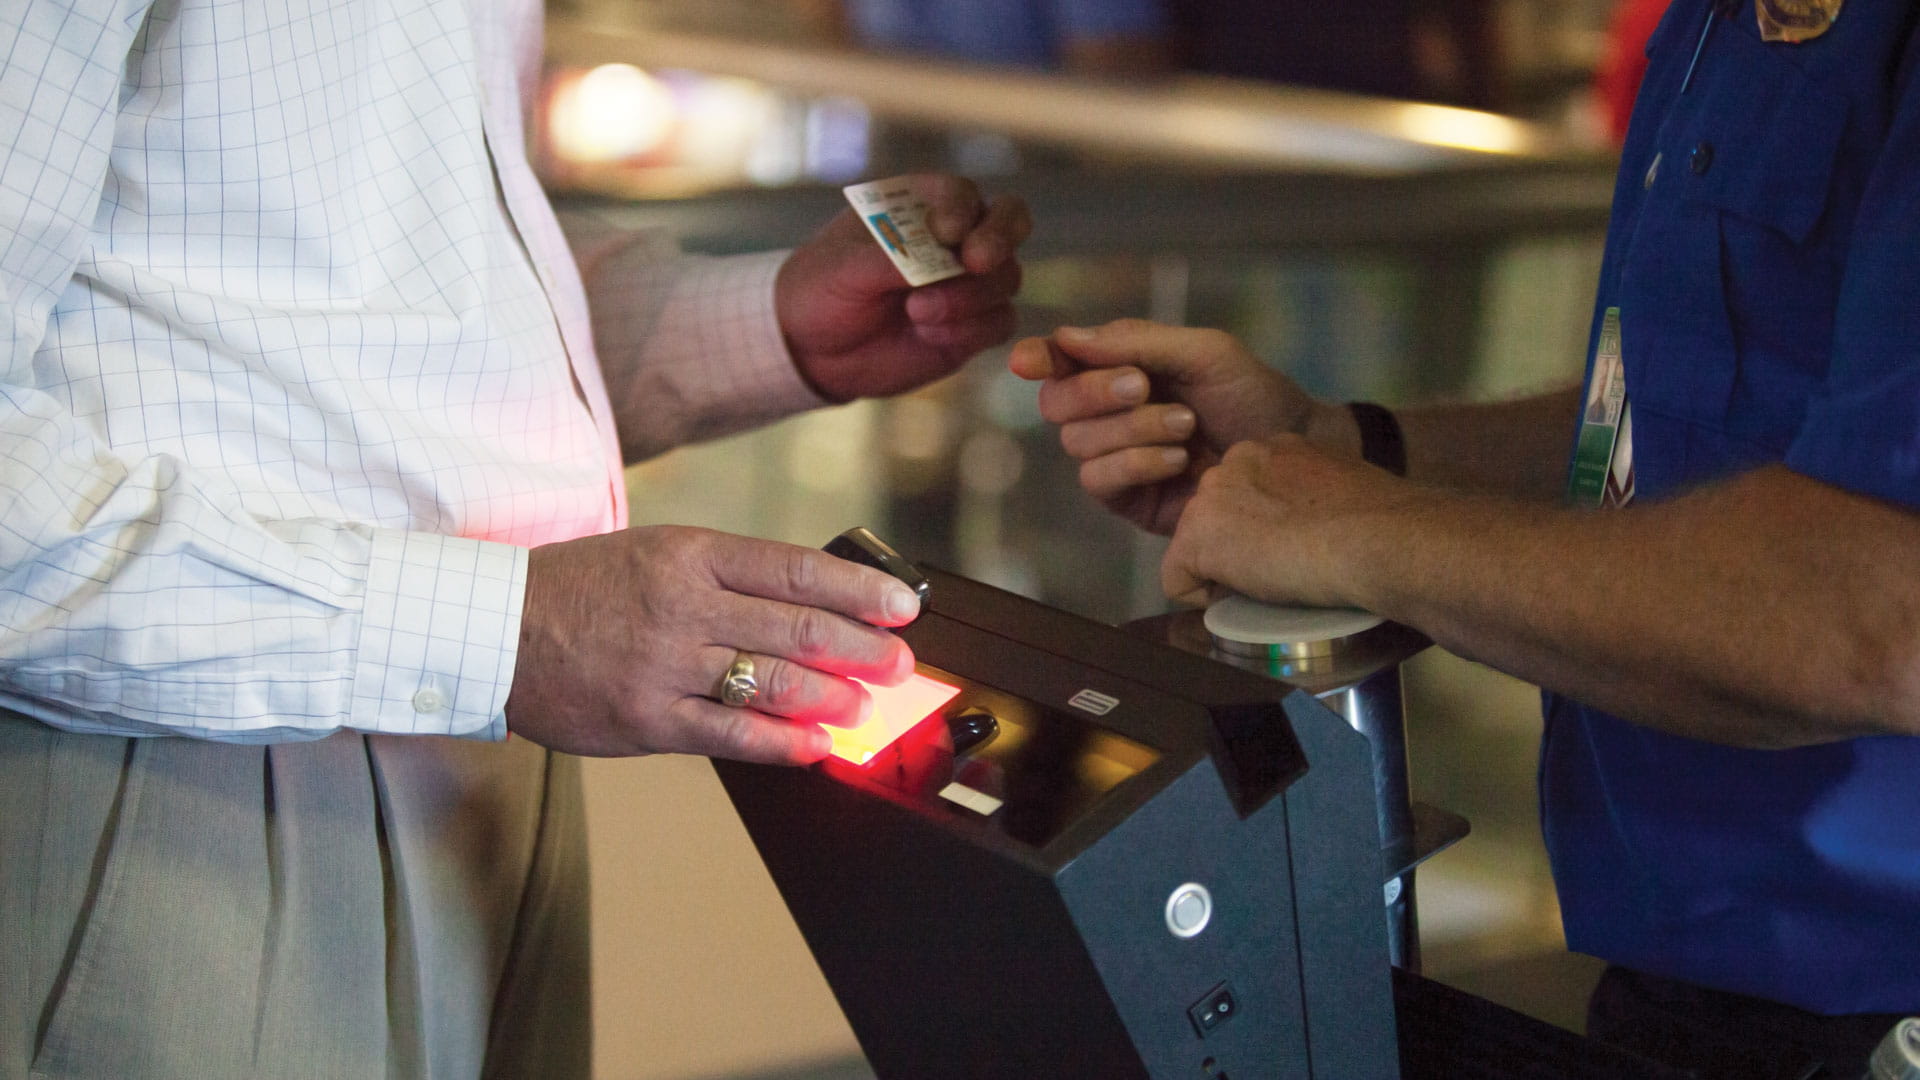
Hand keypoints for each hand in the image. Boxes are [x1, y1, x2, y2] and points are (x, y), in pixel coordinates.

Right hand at [504, 526, 921, 763]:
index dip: (860, 591)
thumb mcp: (658, 553)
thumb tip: (813, 602)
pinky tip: (818, 745)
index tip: (904, 605)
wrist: (495, 627)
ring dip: (834, 696)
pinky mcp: (649, 718)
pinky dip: (784, 742)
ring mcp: (666, 664)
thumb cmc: (584, 588)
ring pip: (773, 682)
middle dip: (863, 648)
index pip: (796, 569)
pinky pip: (732, 735)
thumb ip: (730, 576)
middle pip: (798, 627)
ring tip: (866, 704)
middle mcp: (684, 605)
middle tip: (900, 662)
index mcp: (691, 554)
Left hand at [776, 175, 1029, 400]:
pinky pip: (999, 322)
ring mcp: (969, 283)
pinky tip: (929, 335)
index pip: (963, 194)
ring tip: (916, 313)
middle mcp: (956, 238)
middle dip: (1000, 238)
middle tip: (976, 262)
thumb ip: (891, 258)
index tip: (945, 232)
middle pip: (1010, 220)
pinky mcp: (973, 327)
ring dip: (969, 297)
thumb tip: (942, 260)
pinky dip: (970, 329)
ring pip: (1006, 277)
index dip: (962, 209)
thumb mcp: (842, 268)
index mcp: (922, 205)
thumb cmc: (821, 289)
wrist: (813, 350)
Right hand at [1008, 319, 1331, 534]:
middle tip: (1142, 385)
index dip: (1039, 358)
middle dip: (1095, 391)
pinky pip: (1099, 480)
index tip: (1031, 361)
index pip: (1061, 361)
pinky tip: (1177, 459)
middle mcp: (1108, 411)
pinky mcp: (1128, 498)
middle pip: (1058, 402)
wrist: (1293, 449)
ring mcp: (1115, 456)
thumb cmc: (1252, 394)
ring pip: (1077, 442)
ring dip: (1131, 429)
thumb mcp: (1203, 352)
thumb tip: (1068, 335)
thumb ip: (1137, 342)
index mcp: (1119, 367)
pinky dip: (1136, 463)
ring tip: (1186, 426)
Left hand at [1161, 435, 1419, 607]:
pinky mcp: (1197, 538)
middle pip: (1215, 514)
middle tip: (1279, 568)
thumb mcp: (1340, 490)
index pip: (1245, 490)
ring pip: (1195, 544)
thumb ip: (1312, 496)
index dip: (1261, 525)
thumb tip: (1312, 524)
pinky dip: (1200, 598)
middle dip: (1235, 544)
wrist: (1380, 539)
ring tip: (1268, 583)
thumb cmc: (1380, 524)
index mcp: (1272, 448)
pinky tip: (1242, 599)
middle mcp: (1234, 460)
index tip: (1291, 546)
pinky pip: (1176, 580)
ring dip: (1222, 568)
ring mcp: (1211, 496)